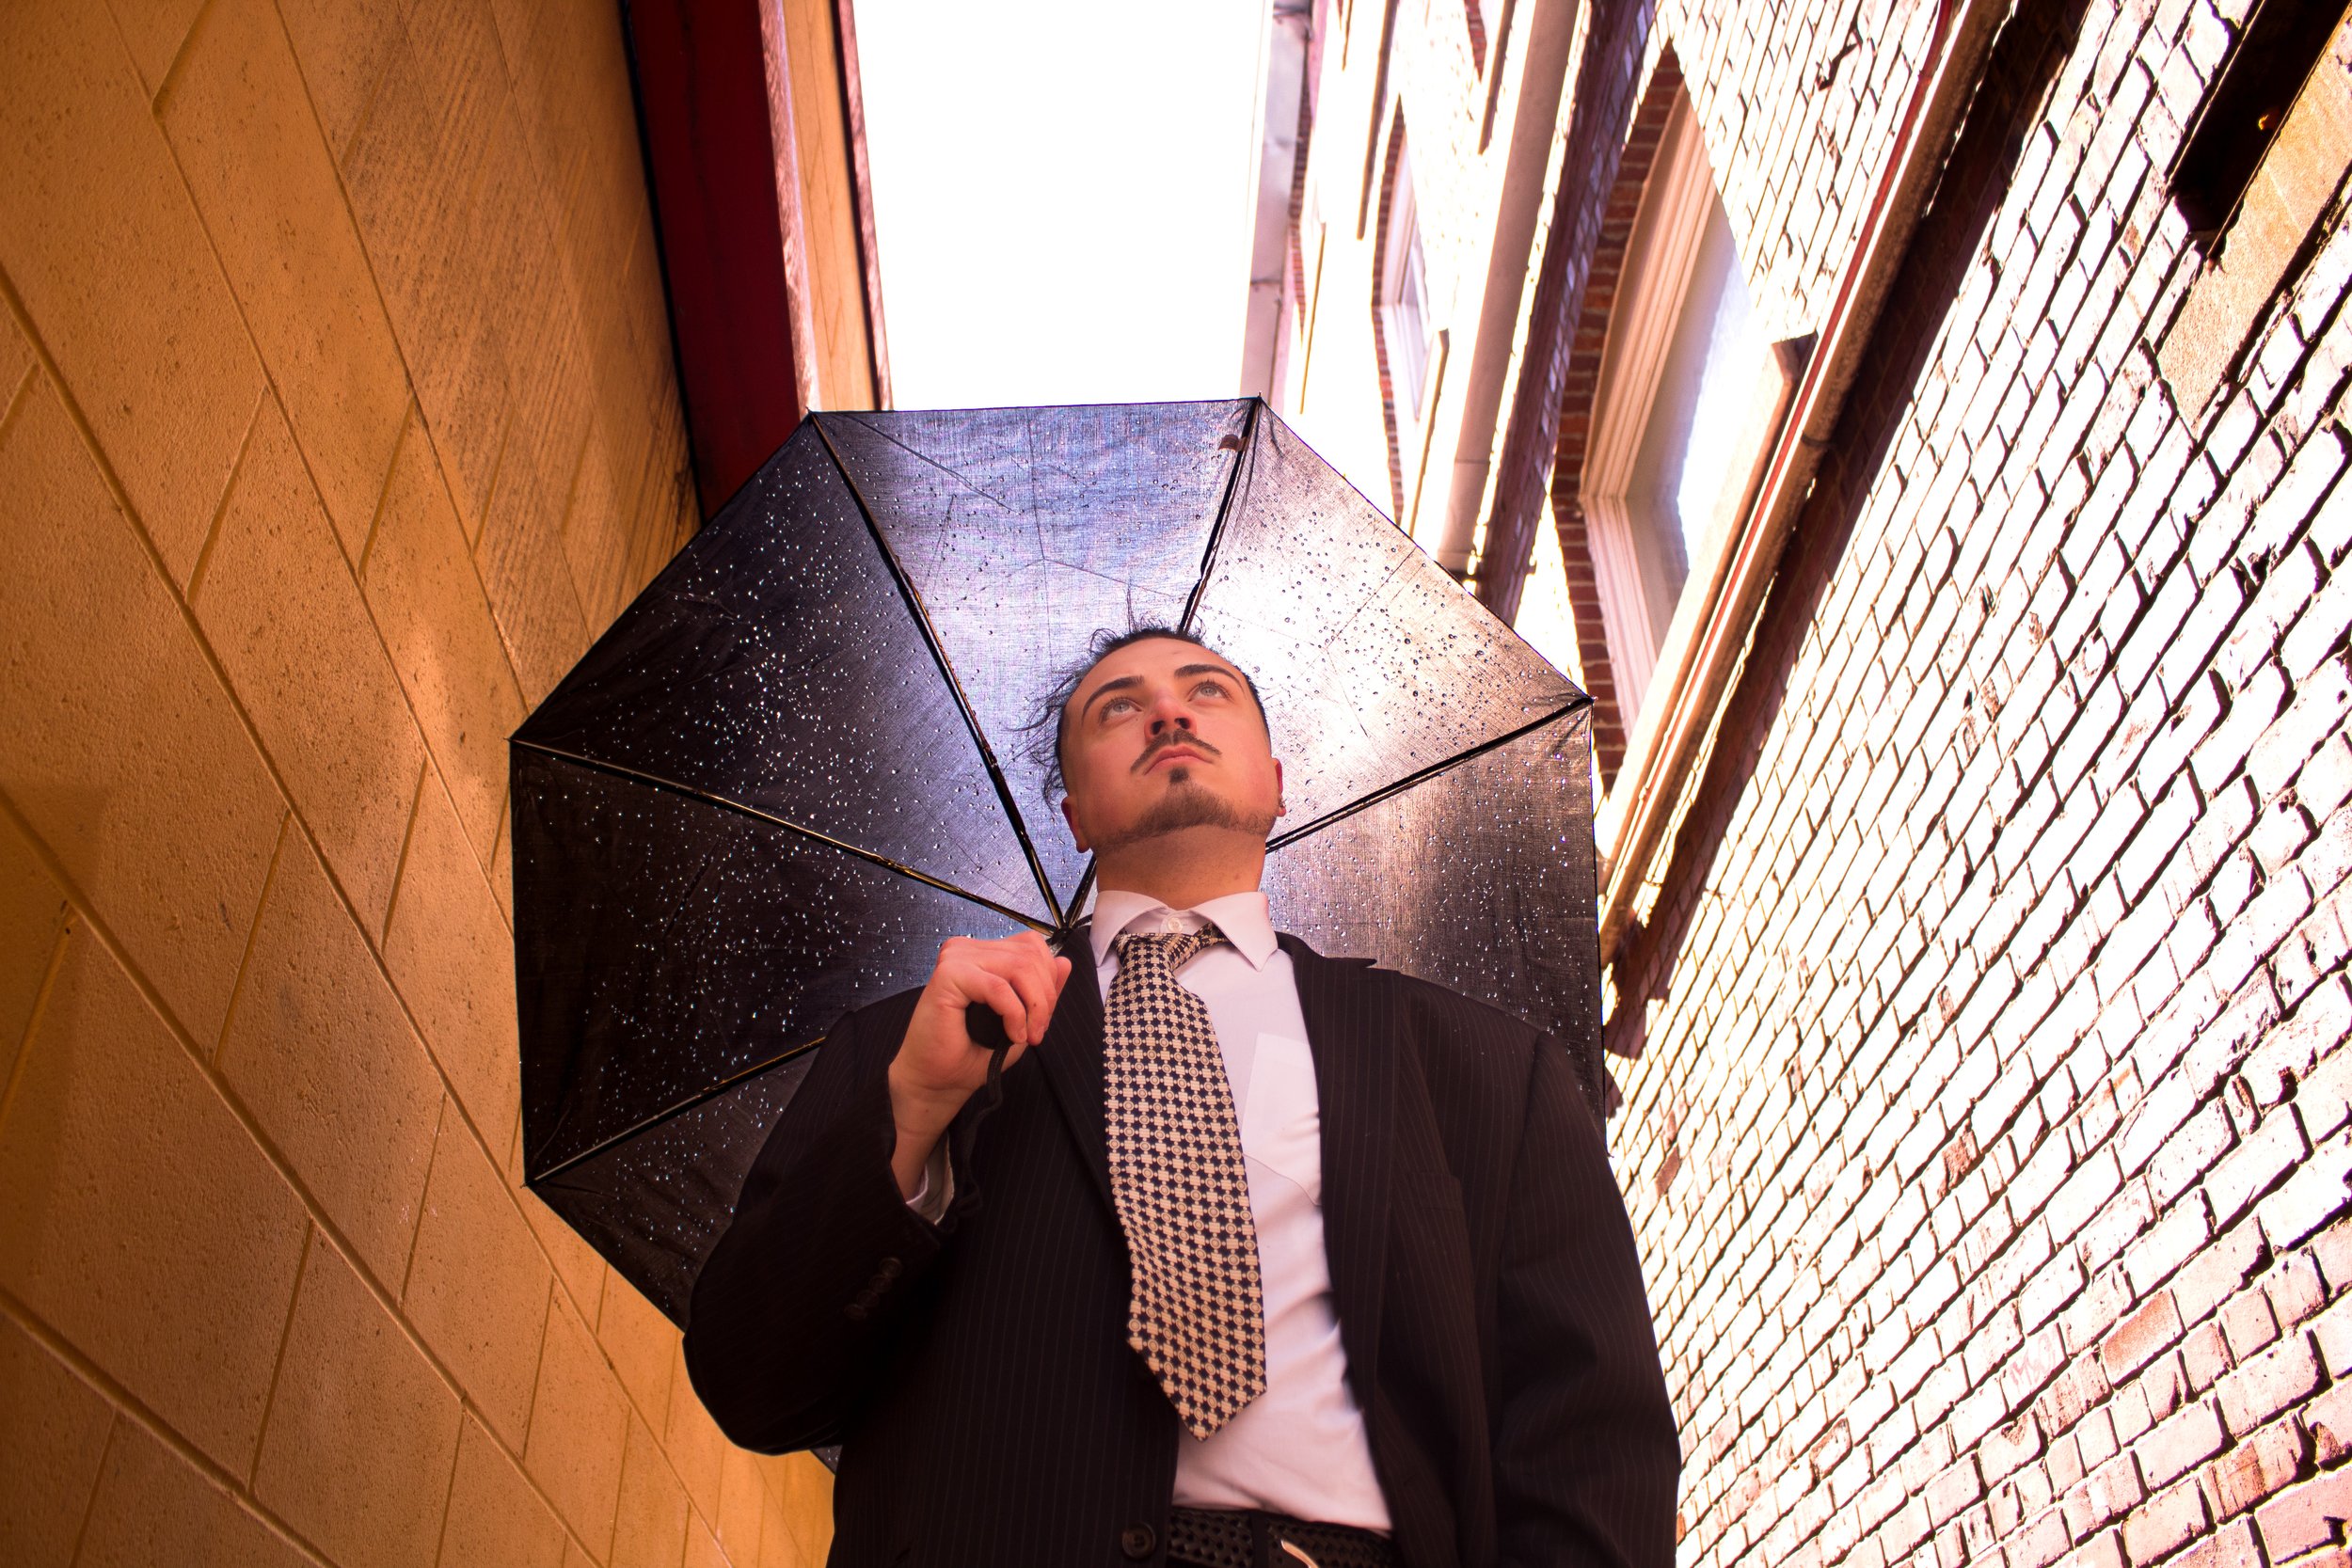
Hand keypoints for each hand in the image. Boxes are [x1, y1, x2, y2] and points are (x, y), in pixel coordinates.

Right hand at [886, 931, 1069, 1197]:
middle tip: (1037, 1031)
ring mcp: (956, 958)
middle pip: (1030, 954)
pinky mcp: (948, 974)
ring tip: (1026, 1035)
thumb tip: (1065, 962)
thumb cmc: (972, 1052)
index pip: (1032, 946)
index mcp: (984, 954)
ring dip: (1033, 1006)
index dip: (1048, 980)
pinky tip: (1012, 1034)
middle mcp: (968, 949)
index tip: (1043, 1018)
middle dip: (1045, 997)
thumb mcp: (1022, 1018)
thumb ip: (1041, 990)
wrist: (939, 1080)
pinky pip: (998, 986)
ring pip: (1019, 967)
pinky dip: (1014, 1013)